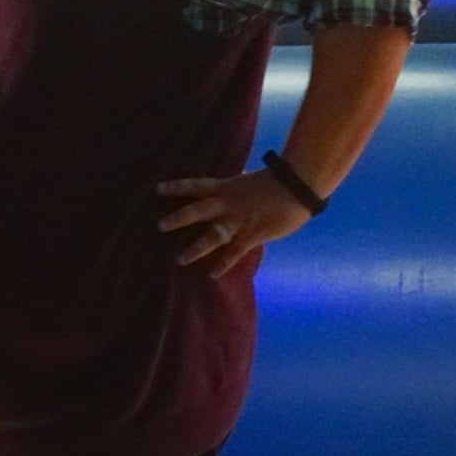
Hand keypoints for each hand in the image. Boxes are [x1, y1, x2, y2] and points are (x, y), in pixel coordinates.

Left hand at [156, 170, 313, 276]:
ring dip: (196, 248)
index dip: (177, 187)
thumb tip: (228, 190)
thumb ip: (235, 189)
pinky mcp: (252, 234)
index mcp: (227, 187)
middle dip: (178, 218)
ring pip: (212, 236)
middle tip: (160, 226)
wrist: (297, 186)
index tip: (158, 189)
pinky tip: (213, 273)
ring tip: (180, 259)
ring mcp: (239, 220)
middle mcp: (228, 204)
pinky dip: (224, 263)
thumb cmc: (277, 181)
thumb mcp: (249, 181)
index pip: (197, 185)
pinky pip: (234, 252)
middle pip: (197, 210)